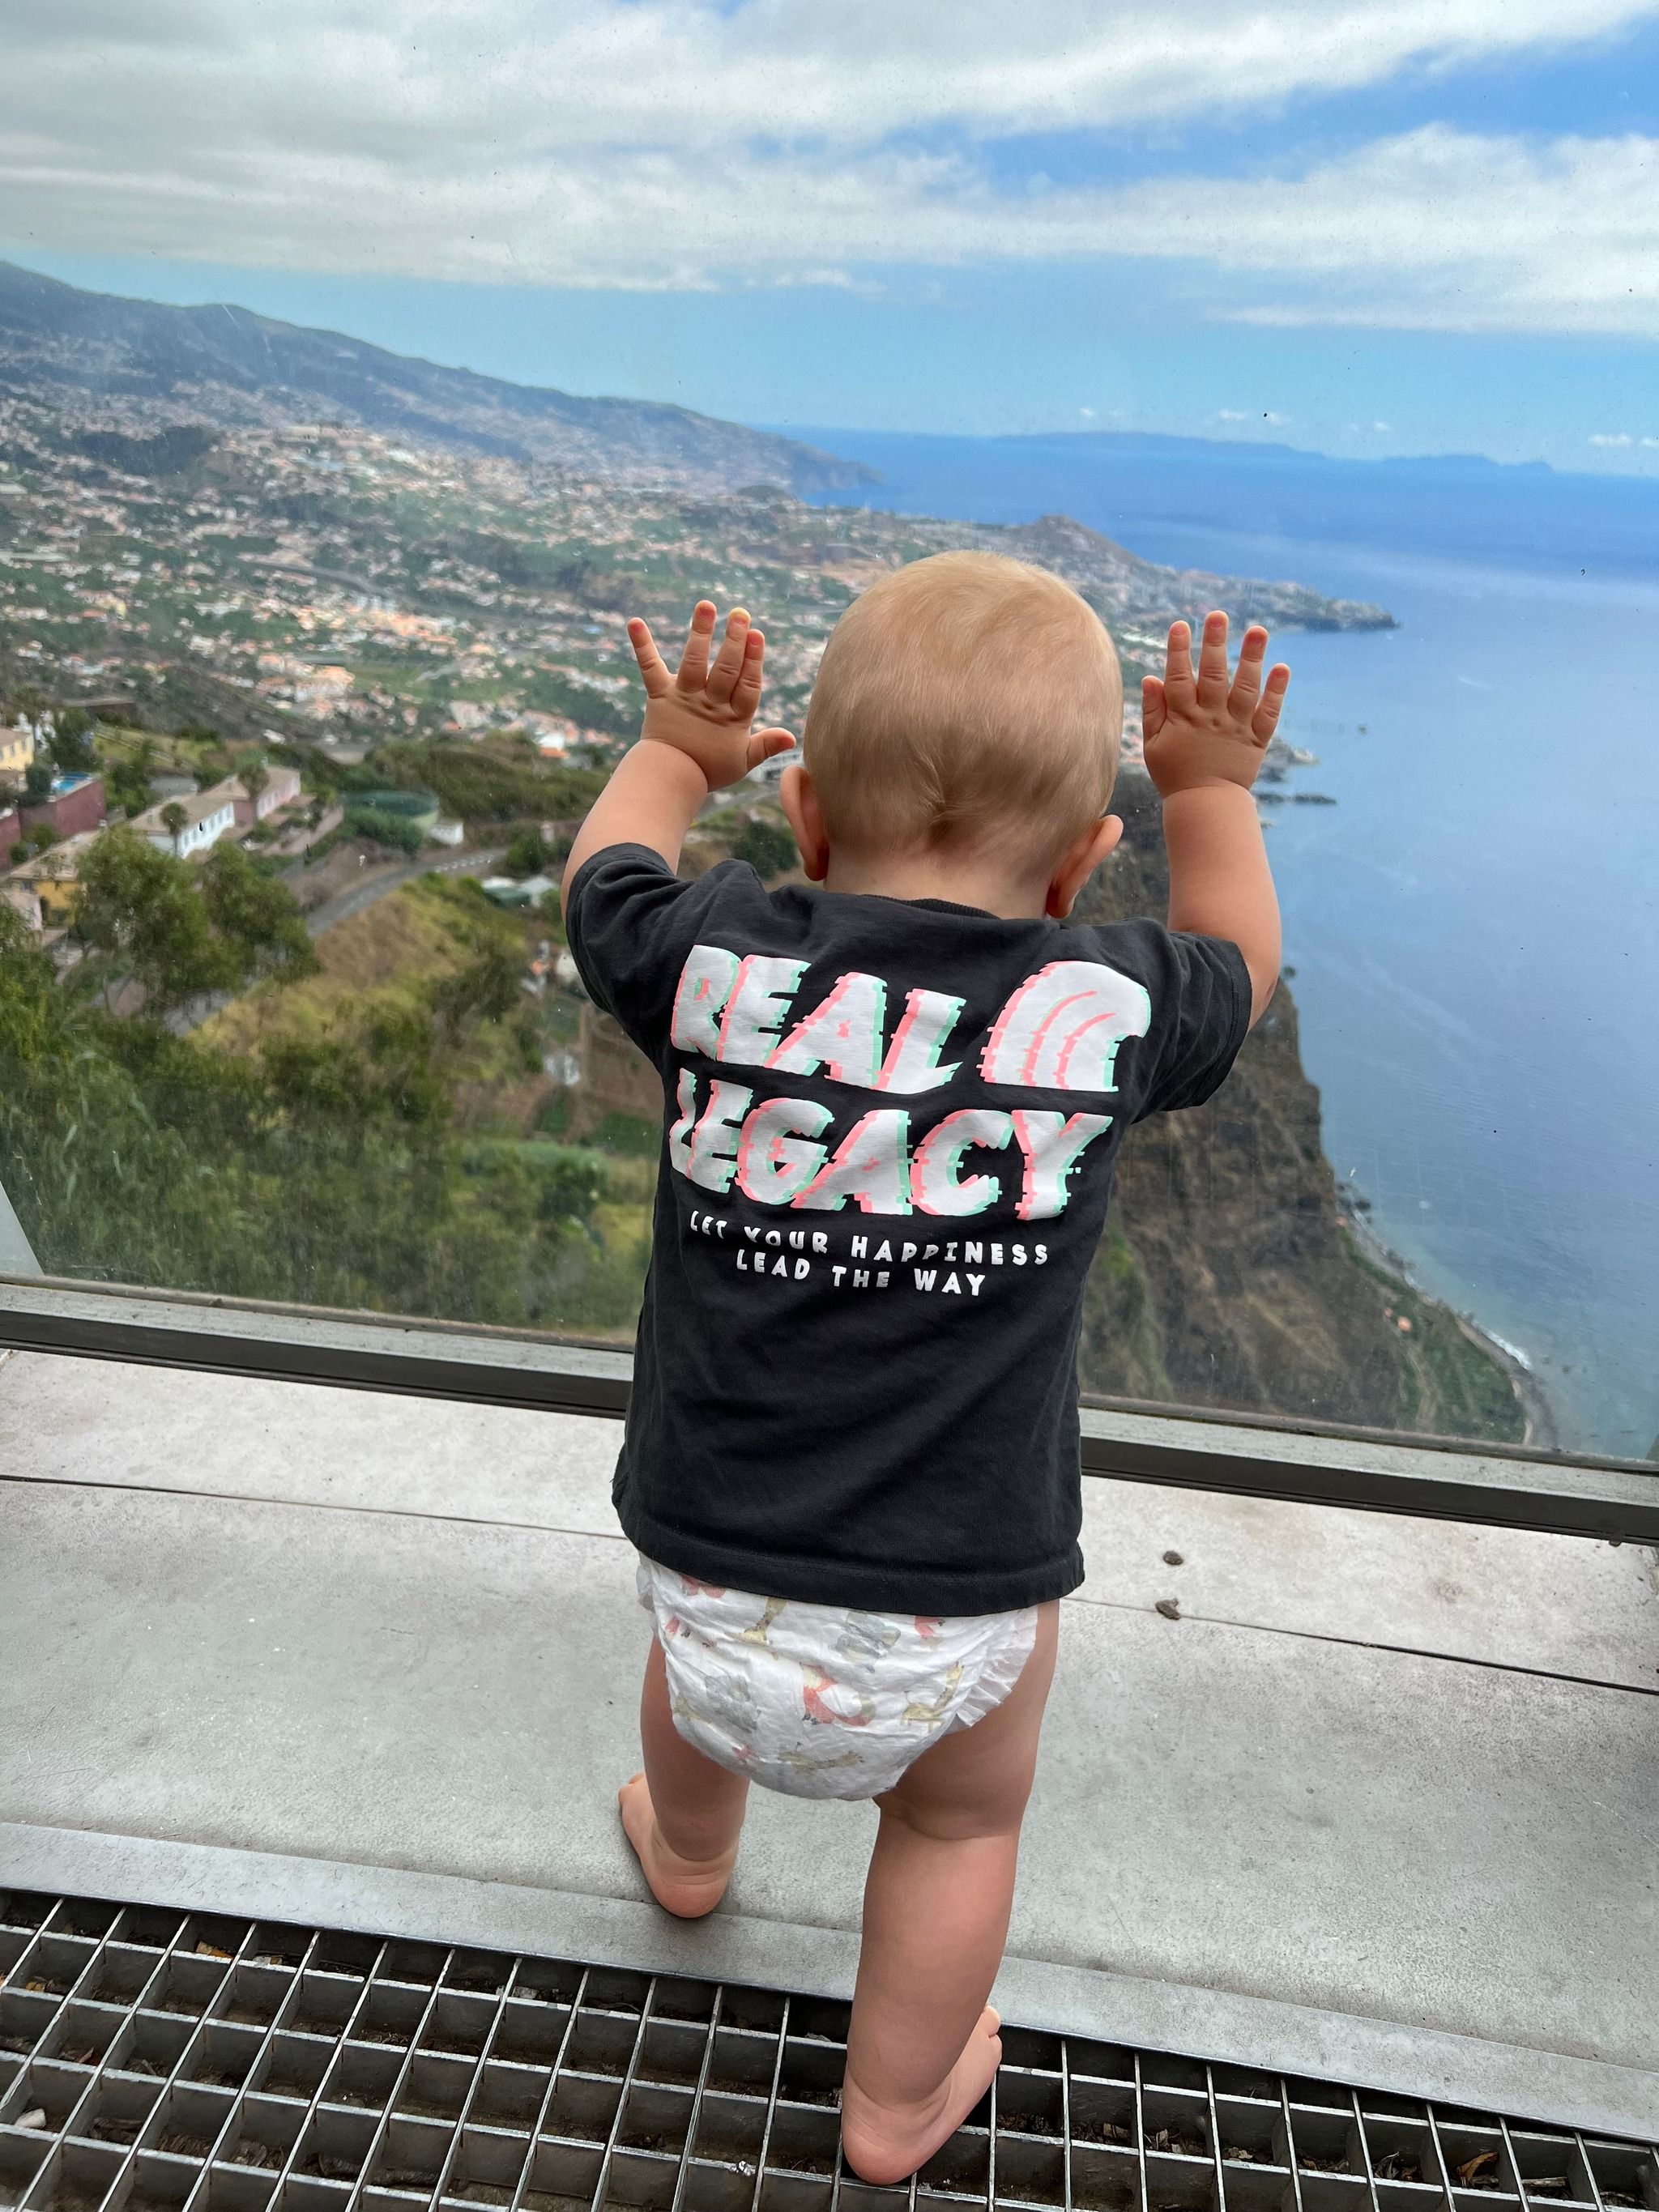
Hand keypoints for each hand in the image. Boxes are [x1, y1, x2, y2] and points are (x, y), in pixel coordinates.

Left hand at [627, 600, 795, 790]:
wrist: (669, 779)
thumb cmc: (709, 770)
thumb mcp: (743, 761)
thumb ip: (766, 745)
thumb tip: (791, 736)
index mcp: (733, 718)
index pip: (747, 686)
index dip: (753, 661)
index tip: (757, 636)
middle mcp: (709, 704)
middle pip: (725, 669)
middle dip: (733, 640)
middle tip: (740, 614)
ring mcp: (684, 697)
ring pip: (694, 662)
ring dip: (700, 633)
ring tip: (705, 606)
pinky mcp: (659, 696)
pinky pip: (650, 667)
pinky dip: (642, 644)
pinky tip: (634, 622)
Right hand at [1142, 612, 1289, 797]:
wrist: (1206, 805)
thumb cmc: (1174, 774)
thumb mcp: (1153, 746)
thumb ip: (1153, 711)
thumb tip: (1151, 677)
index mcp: (1183, 718)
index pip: (1178, 678)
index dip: (1178, 651)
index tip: (1180, 625)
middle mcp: (1211, 718)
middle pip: (1213, 675)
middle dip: (1215, 643)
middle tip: (1218, 616)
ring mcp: (1236, 727)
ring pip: (1244, 688)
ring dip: (1251, 658)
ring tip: (1257, 630)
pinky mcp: (1256, 738)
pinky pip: (1268, 713)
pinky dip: (1276, 692)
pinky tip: (1282, 668)